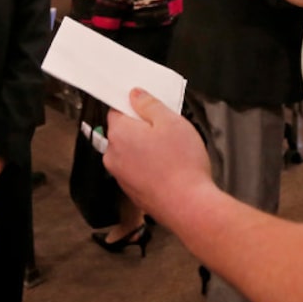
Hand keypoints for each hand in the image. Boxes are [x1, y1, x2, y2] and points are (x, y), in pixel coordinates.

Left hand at [104, 89, 213, 226]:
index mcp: (119, 133)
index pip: (116, 110)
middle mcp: (113, 155)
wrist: (189, 207)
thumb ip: (149, 104)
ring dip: (146, 149)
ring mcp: (121, 176)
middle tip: (168, 130)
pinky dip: (150, 167)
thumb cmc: (182, 165)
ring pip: (131, 153)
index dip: (134, 106)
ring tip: (172, 152)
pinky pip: (138, 171)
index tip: (149, 107)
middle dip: (143, 129)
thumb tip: (135, 95)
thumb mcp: (171, 121)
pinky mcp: (132, 192)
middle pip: (123, 132)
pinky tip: (170, 169)